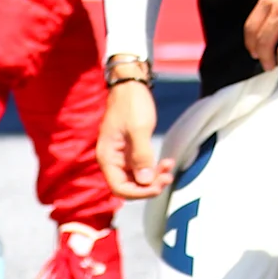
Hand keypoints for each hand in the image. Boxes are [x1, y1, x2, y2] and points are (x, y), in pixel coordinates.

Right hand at [99, 78, 170, 199]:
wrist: (130, 86)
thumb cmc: (132, 104)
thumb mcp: (138, 129)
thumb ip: (141, 155)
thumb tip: (145, 181)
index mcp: (107, 157)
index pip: (119, 188)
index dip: (138, 193)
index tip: (157, 187)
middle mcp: (112, 160)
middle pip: (129, 186)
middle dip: (149, 186)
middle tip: (168, 177)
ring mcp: (122, 156)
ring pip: (137, 178)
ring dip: (153, 178)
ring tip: (170, 168)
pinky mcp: (131, 150)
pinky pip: (141, 167)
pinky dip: (153, 168)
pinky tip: (167, 163)